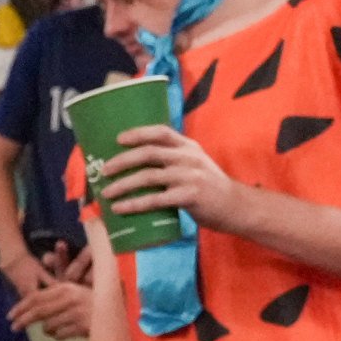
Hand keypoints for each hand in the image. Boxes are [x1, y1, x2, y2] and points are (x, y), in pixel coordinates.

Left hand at [12, 275, 92, 340]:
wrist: (118, 313)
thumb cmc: (92, 303)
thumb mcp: (74, 294)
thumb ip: (55, 298)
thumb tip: (29, 309)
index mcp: (66, 287)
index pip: (37, 297)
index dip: (21, 306)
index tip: (10, 316)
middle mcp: (70, 297)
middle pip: (39, 311)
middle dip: (23, 320)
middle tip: (14, 328)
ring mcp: (77, 312)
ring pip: (49, 326)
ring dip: (49, 330)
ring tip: (57, 328)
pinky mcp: (82, 326)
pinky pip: (60, 335)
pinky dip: (59, 336)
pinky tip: (67, 332)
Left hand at [89, 124, 249, 236]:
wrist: (236, 207)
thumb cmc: (209, 188)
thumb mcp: (195, 165)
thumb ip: (174, 160)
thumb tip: (138, 164)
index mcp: (188, 147)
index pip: (161, 132)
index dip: (138, 133)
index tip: (118, 139)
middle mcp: (188, 158)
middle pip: (149, 153)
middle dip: (122, 160)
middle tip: (104, 170)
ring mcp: (189, 176)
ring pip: (148, 177)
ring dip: (123, 185)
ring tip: (106, 193)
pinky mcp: (189, 196)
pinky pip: (155, 199)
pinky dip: (134, 204)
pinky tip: (120, 208)